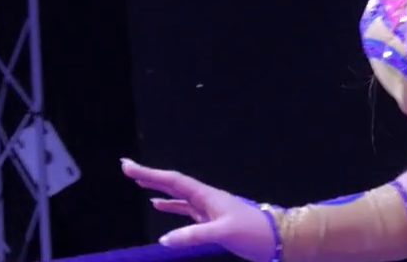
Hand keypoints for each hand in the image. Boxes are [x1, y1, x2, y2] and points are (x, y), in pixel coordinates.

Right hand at [121, 158, 277, 261]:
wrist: (279, 239)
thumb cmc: (254, 232)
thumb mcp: (223, 233)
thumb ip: (194, 235)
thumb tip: (164, 240)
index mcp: (208, 196)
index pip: (173, 181)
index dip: (150, 174)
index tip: (128, 166)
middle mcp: (207, 199)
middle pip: (173, 184)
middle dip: (150, 176)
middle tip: (127, 168)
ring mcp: (210, 209)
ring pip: (178, 196)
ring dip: (158, 190)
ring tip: (139, 183)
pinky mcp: (213, 222)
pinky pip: (186, 211)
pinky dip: (171, 208)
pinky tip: (159, 208)